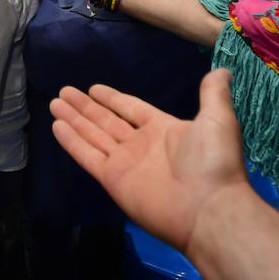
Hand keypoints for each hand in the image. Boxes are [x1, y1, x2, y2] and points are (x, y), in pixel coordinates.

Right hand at [50, 69, 247, 254]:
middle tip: (64, 91)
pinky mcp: (112, 180)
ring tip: (55, 102)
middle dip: (86, 107)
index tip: (93, 87)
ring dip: (74, 119)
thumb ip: (213, 94)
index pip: (131, 109)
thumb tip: (223, 69)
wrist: (209, 209)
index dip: (112, 99)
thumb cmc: (213, 162)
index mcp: (163, 129)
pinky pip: (87, 155)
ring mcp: (124, 163)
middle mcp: (140, 144)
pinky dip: (72, 141)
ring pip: (93, 134)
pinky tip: (57, 125)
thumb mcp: (219, 120)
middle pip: (106, 121)